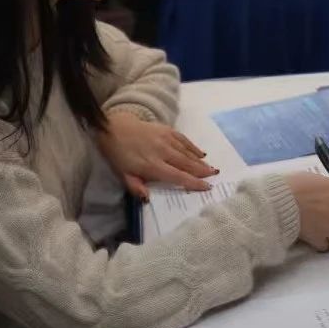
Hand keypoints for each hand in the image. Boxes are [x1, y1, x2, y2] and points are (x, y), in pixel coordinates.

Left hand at [95, 113, 216, 200]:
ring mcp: (166, 139)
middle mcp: (163, 152)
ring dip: (200, 161)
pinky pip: (184, 140)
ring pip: (187, 152)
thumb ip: (136, 187)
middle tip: (215, 176)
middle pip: (186, 164)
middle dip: (202, 171)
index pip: (177, 176)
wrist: (113, 128)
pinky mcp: (166, 130)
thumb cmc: (118, 155)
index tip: (206, 187)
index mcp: (152, 166)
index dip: (193, 182)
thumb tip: (148, 199)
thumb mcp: (122, 175)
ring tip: (211, 168)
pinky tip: (200, 153)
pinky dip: (193, 147)